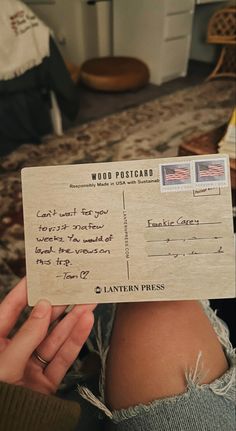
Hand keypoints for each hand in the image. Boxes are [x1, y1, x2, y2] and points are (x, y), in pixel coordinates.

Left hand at [0, 278, 94, 393]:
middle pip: (39, 321)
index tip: (39, 272)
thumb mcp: (7, 362)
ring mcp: (32, 365)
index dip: (26, 290)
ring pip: (56, 337)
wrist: (8, 429)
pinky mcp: (46, 380)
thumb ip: (26, 335)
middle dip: (58, 303)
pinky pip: (63, 356)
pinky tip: (85, 322)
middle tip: (73, 286)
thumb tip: (43, 308)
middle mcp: (16, 350)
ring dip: (73, 319)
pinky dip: (76, 339)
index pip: (11, 309)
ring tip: (88, 301)